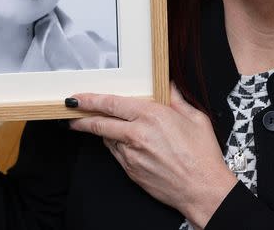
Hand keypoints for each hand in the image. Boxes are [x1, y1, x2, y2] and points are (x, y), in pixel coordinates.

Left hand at [68, 84, 236, 227]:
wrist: (201, 189)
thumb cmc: (202, 155)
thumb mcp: (195, 118)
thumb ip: (177, 98)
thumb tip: (168, 84)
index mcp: (151, 116)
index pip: (111, 104)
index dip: (90, 100)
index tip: (77, 98)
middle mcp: (137, 135)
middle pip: (99, 123)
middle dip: (81, 118)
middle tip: (72, 113)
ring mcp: (131, 155)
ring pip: (107, 139)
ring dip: (101, 132)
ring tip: (101, 125)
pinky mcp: (130, 171)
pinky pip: (116, 154)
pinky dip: (115, 145)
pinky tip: (123, 142)